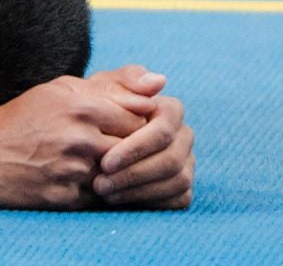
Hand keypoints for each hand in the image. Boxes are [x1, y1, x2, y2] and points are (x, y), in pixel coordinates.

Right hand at [0, 74, 160, 208]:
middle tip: (131, 152)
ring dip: (123, 174)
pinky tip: (95, 184)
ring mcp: (71, 170)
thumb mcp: (62, 89)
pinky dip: (105, 193)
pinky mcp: (64, 198)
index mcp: (81, 105)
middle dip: (138, 152)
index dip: (144, 125)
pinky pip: (102, 199)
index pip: (140, 118)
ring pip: (122, 176)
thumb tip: (160, 83)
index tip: (138, 129)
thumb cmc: (23, 117)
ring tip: (113, 168)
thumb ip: (113, 85)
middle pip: (135, 148)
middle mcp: (79, 137)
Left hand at [93, 91, 193, 209]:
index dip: (136, 148)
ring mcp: (187, 162)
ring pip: (177, 181)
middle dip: (134, 174)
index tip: (105, 162)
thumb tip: (159, 81)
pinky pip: (177, 199)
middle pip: (171, 159)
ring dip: (139, 191)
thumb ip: (127, 80)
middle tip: (100, 184)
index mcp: (171, 110)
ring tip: (104, 193)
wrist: (95, 131)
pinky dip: (150, 202)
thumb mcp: (104, 88)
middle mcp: (184, 136)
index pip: (163, 130)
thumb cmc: (99, 107)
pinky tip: (122, 200)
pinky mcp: (183, 186)